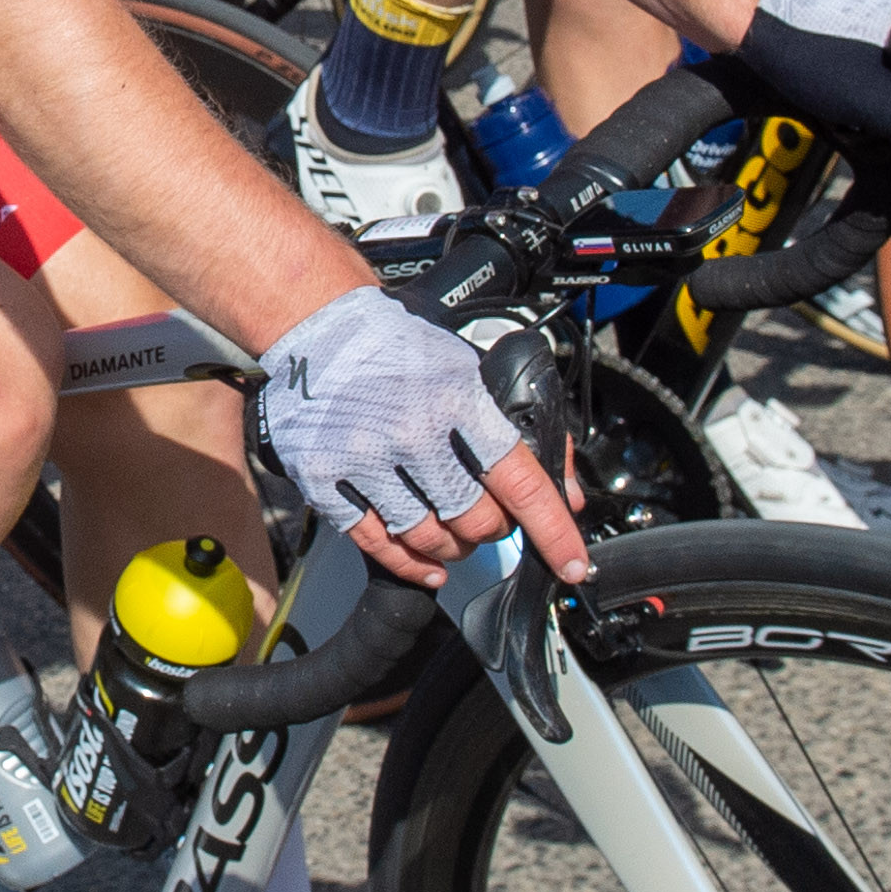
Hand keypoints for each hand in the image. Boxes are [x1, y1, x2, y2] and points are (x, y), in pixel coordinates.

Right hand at [251, 284, 585, 584]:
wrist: (319, 327)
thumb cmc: (397, 349)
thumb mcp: (470, 371)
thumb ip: (520, 432)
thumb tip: (565, 494)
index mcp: (457, 400)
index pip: (521, 482)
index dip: (553, 531)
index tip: (571, 564)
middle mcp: (411, 432)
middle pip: (476, 520)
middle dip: (494, 529)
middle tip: (490, 519)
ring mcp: (365, 459)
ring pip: (430, 539)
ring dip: (455, 549)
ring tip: (457, 538)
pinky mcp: (326, 478)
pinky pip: (377, 544)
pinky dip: (410, 563)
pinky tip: (427, 564)